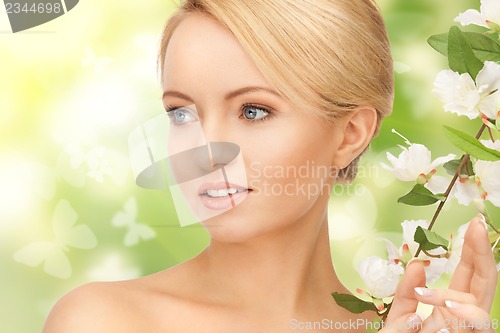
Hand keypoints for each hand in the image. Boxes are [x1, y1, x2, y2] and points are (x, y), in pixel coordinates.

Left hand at [380, 215, 497, 332]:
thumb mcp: (400, 319)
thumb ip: (408, 293)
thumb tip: (420, 264)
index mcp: (450, 309)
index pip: (468, 276)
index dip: (473, 251)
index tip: (474, 224)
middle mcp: (464, 320)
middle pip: (482, 284)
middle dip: (481, 254)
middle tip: (478, 227)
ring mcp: (469, 332)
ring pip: (480, 306)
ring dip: (456, 295)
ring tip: (433, 300)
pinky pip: (478, 324)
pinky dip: (463, 312)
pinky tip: (446, 304)